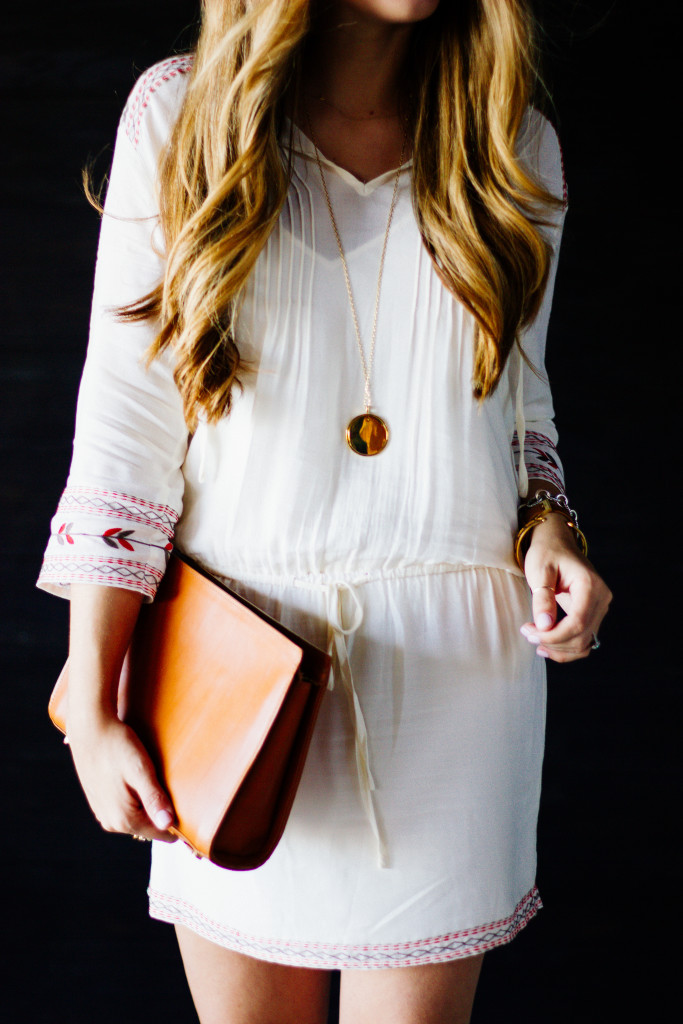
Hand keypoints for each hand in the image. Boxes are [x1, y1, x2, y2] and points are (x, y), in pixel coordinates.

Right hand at [66, 712, 176, 842]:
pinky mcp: (100, 803)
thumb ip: (154, 799)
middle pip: (150, 825)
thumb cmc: (117, 746)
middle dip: (162, 809)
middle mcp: (111, 822)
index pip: (162, 833)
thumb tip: (168, 824)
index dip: (177, 819)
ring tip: (150, 777)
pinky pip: (126, 808)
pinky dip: (135, 797)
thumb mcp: (140, 770)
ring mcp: (103, 813)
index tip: (185, 801)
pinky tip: (136, 778)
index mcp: (124, 819)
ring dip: (148, 802)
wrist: (90, 729)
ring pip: (138, 816)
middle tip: (167, 782)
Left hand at [520, 513, 611, 662]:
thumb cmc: (547, 553)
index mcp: (590, 585)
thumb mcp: (539, 571)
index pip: (577, 623)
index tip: (530, 632)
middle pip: (581, 636)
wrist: (557, 543)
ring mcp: (599, 607)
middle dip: (552, 642)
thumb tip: (545, 625)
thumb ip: (542, 598)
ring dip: (558, 648)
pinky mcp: (592, 614)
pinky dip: (566, 647)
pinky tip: (546, 644)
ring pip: (583, 643)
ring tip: (533, 637)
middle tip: (527, 632)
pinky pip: (583, 639)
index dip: (554, 636)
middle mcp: (601, 598)